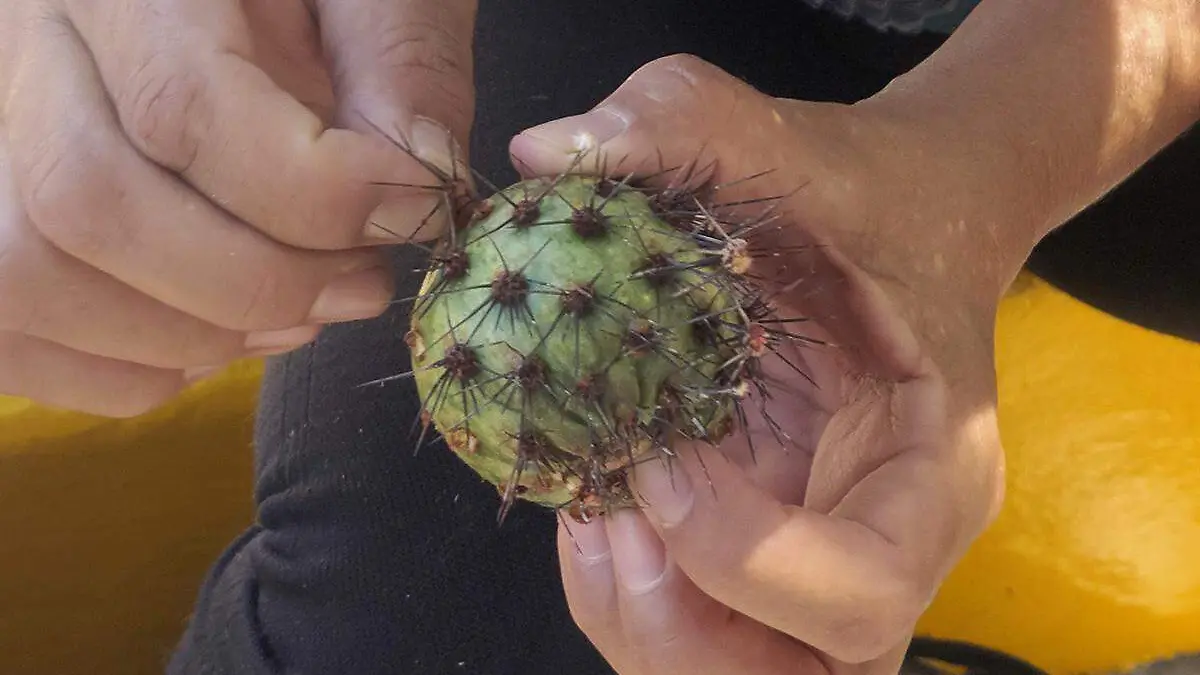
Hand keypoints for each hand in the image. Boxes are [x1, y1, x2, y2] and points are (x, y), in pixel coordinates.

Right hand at [0, 0, 476, 415]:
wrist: (222, 1)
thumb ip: (401, 59)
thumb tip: (422, 174)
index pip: (180, 108)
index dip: (315, 195)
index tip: (411, 213)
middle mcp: (25, 49)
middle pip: (88, 207)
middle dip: (254, 283)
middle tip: (360, 284)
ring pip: (31, 280)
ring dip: (193, 337)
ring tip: (302, 314)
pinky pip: (16, 336)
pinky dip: (135, 370)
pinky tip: (224, 336)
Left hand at [509, 55, 1013, 673]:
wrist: (908, 211)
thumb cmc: (877, 190)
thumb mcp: (806, 143)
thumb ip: (691, 123)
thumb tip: (546, 150)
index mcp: (932, 477)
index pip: (861, 596)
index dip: (743, 556)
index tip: (658, 464)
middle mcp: (882, 541)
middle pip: (792, 674)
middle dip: (674, 623)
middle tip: (608, 519)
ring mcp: (817, 554)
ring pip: (727, 667)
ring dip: (633, 610)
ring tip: (590, 505)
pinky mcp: (761, 542)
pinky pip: (685, 615)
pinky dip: (619, 582)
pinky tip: (593, 495)